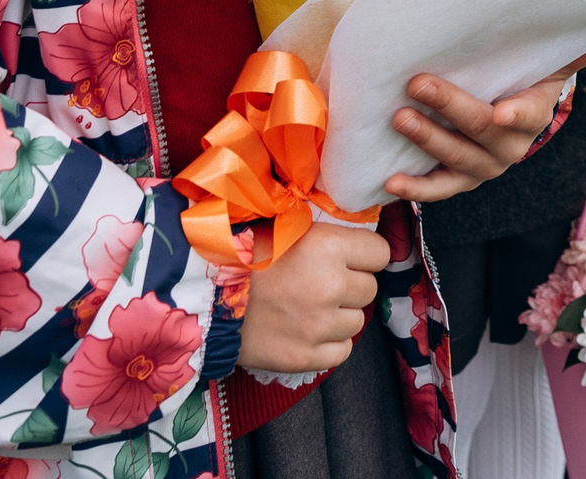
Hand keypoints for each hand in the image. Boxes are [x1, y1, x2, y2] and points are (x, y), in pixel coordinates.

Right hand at [238, 222, 391, 375]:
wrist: (205, 299)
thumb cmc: (245, 257)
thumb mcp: (287, 228)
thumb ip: (326, 234)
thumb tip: (358, 237)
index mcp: (327, 247)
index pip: (380, 254)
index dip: (364, 256)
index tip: (349, 259)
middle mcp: (330, 286)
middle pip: (369, 289)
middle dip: (350, 286)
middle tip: (321, 284)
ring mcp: (319, 325)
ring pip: (356, 321)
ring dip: (339, 316)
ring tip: (309, 308)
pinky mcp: (306, 357)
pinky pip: (342, 351)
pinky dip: (330, 343)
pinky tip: (308, 331)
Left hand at [381, 30, 585, 201]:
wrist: (514, 110)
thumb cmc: (528, 76)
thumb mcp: (554, 60)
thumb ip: (581, 48)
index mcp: (535, 114)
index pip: (528, 115)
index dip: (516, 114)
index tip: (501, 112)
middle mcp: (512, 146)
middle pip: (482, 132)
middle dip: (450, 108)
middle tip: (418, 85)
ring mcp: (485, 165)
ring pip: (458, 160)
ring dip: (428, 142)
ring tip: (400, 119)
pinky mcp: (460, 177)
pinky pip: (440, 188)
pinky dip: (417, 189)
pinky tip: (391, 182)